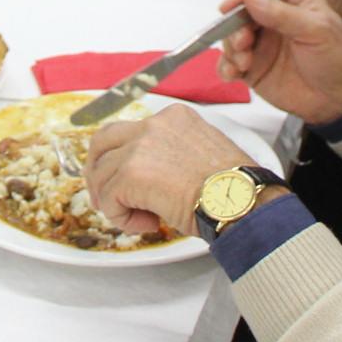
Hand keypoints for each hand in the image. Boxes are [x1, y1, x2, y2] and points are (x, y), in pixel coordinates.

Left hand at [84, 105, 260, 236]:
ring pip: (103, 175)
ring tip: (145, 219)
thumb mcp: (202, 156)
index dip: (122, 160)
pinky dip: (122, 218)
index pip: (130, 132)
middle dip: (98, 172)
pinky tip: (150, 224)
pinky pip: (108, 199)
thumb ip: (171, 156)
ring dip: (117, 203)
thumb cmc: (233, 190)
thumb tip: (146, 179)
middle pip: (102, 141)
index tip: (127, 183)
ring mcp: (140, 146)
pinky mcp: (130, 173)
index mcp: (174, 117)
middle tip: (107, 199)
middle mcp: (154, 124)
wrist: (243, 202)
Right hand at [214, 0, 341, 126]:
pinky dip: (225, 67)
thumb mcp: (316, 32)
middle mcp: (273, 19)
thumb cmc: (336, 59)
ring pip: (232, 37)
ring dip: (231, 48)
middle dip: (235, 25)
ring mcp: (262, 44)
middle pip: (242, 11)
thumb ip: (283, 14)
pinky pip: (231, 63)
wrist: (340, 102)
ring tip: (243, 64)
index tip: (230, 6)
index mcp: (293, 2)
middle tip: (241, 43)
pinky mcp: (254, 68)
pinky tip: (232, 75)